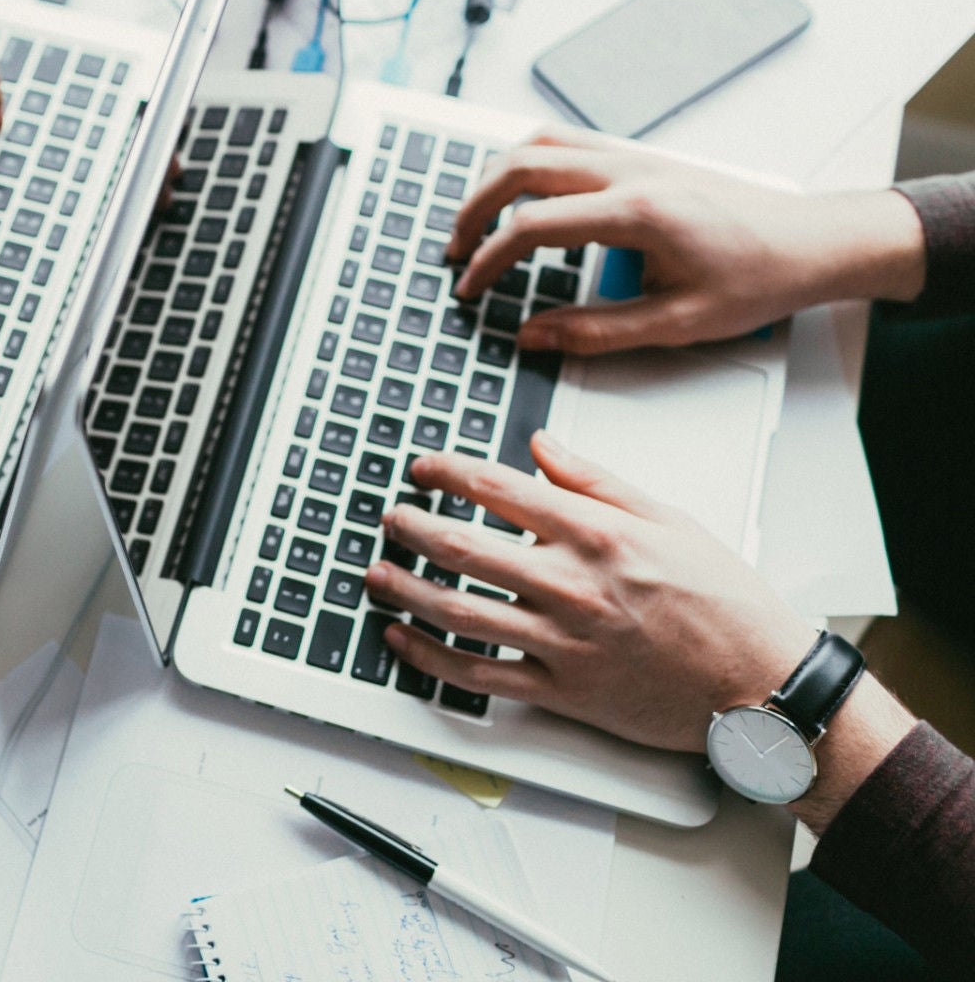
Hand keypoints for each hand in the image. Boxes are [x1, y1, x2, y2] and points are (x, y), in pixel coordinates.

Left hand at [363, 433, 820, 753]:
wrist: (761, 686)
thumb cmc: (726, 603)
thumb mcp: (670, 519)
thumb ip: (598, 480)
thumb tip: (543, 445)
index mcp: (598, 535)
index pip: (500, 490)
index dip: (448, 474)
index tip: (422, 468)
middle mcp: (572, 585)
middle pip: (464, 549)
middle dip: (413, 528)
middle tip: (390, 517)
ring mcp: (563, 642)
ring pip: (459, 613)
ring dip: (407, 591)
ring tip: (377, 574)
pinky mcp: (562, 692)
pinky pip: (479, 676)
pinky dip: (431, 659)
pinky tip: (401, 640)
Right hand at [446, 129, 926, 353]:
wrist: (814, 242)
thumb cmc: (759, 279)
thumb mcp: (676, 323)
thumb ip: (594, 333)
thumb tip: (532, 335)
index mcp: (637, 212)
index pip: (532, 225)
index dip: (488, 261)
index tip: (471, 289)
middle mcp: (631, 171)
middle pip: (521, 167)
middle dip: (473, 208)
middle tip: (454, 250)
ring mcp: (636, 156)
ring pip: (539, 143)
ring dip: (495, 178)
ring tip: (475, 221)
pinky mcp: (642, 158)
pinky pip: (567, 143)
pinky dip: (529, 165)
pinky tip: (522, 198)